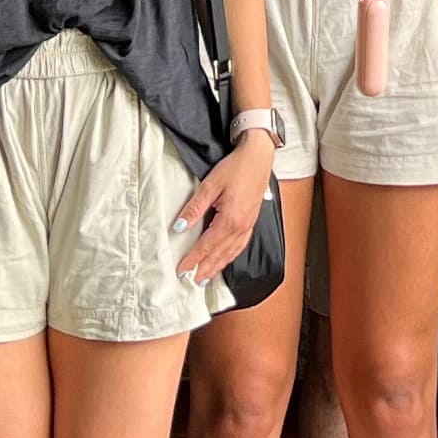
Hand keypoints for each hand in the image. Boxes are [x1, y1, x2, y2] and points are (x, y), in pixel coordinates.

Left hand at [173, 136, 280, 283]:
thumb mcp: (209, 185)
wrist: (258, 156)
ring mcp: (248, 225)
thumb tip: (179, 227)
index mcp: (230, 219)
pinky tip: (226, 259)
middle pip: (220, 253)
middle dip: (205, 268)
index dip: (193, 259)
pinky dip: (231, 256)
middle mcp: (241, 227)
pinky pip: (240, 245)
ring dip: (218, 266)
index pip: (206, 245)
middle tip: (192, 281)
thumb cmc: (236, 167)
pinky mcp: (252, 221)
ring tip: (206, 277)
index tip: (182, 270)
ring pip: (231, 252)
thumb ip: (194, 208)